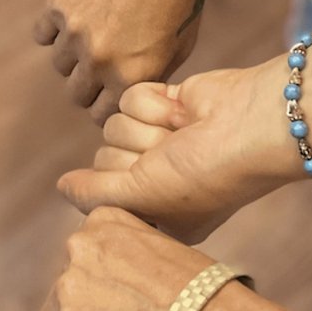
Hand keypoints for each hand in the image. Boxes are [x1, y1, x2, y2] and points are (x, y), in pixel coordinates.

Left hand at [33, 207, 250, 310]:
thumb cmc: (204, 297)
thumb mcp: (161, 254)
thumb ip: (127, 263)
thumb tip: (114, 294)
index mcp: (104, 221)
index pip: (79, 259)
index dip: (97, 290)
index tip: (124, 309)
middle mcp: (79, 248)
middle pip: (60, 295)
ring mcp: (69, 291)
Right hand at [36, 0, 209, 119]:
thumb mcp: (178, 46)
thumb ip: (149, 78)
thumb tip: (127, 100)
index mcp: (133, 77)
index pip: (104, 115)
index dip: (109, 104)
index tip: (112, 91)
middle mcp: (100, 62)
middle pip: (77, 94)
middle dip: (90, 85)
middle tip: (103, 65)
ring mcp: (74, 34)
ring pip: (60, 65)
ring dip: (74, 55)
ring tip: (95, 32)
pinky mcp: (57, 6)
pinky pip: (43, 33)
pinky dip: (55, 29)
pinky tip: (78, 14)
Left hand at [58, 57, 311, 243]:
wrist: (250, 127)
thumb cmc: (203, 176)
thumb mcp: (142, 197)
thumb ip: (94, 194)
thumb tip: (61, 187)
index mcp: (159, 213)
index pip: (103, 196)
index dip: (124, 186)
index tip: (156, 190)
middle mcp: (160, 179)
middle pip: (106, 157)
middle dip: (139, 153)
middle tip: (175, 157)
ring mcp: (163, 140)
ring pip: (114, 124)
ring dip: (150, 127)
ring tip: (184, 134)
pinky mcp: (167, 104)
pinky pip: (131, 97)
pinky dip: (157, 103)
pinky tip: (186, 111)